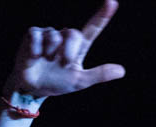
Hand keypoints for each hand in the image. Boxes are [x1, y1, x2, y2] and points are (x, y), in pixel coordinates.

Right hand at [8, 0, 124, 97]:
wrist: (33, 88)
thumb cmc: (57, 83)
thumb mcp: (79, 81)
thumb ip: (99, 74)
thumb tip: (122, 71)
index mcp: (78, 46)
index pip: (93, 28)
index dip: (103, 16)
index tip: (112, 2)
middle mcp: (64, 37)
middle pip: (73, 34)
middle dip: (68, 51)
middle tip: (62, 63)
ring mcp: (49, 34)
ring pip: (55, 36)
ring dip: (51, 52)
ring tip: (46, 60)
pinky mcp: (33, 35)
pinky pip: (37, 35)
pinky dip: (37, 49)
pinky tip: (35, 57)